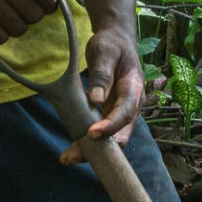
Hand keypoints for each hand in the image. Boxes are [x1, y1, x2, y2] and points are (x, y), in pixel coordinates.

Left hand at [61, 20, 143, 163]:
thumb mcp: (105, 52)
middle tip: (74, 156)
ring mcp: (120, 112)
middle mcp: (131, 105)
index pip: (125, 112)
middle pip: (120, 134)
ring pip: (111, 139)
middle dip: (100, 149)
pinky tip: (70, 151)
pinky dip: (87, 143)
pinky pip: (101, 133)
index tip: (92, 133)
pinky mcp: (109, 115)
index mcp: (134, 89)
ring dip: (91, 151)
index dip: (110, 126)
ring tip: (67, 158)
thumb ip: (102, 74)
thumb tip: (96, 100)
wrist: (116, 42)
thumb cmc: (111, 45)